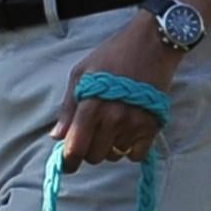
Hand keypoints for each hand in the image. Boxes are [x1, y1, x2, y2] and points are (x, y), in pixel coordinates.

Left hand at [53, 14, 183, 173]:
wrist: (151, 44)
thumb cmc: (112, 56)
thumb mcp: (80, 74)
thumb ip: (68, 107)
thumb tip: (57, 136)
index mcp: (91, 106)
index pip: (76, 148)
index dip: (68, 162)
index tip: (67, 165)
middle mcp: (113, 119)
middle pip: (95, 156)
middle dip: (89, 150)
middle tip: (92, 134)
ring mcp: (135, 124)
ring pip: (114, 155)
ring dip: (109, 147)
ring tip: (112, 126)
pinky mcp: (153, 126)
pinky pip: (136, 155)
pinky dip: (130, 149)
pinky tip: (128, 132)